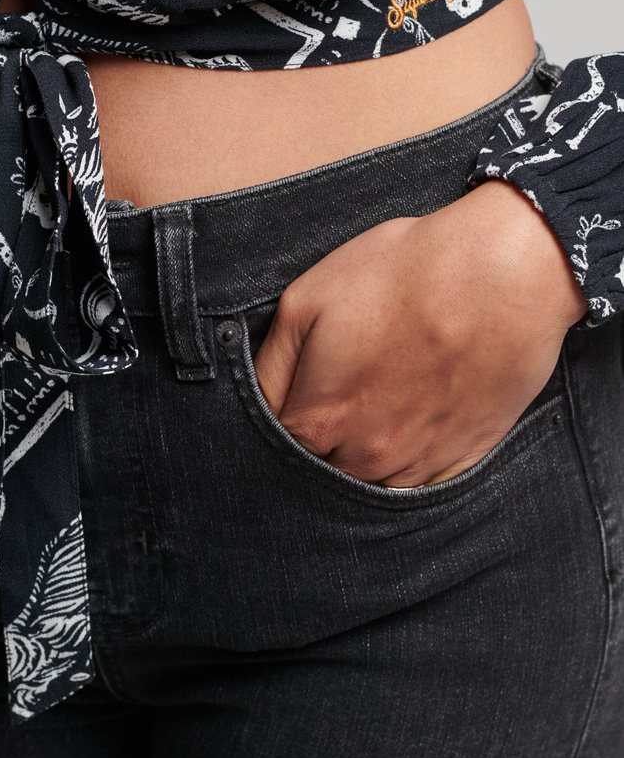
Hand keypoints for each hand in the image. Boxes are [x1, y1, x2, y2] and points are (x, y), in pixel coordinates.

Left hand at [252, 178, 587, 488]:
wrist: (503, 270)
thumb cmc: (401, 274)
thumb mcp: (306, 300)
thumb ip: (269, 366)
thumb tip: (254, 405)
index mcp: (318, 421)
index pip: (275, 450)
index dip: (278, 427)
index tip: (291, 403)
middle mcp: (365, 455)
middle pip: (322, 474)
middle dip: (318, 448)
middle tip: (335, 403)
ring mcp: (419, 462)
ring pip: (370, 486)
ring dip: (361, 461)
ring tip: (373, 414)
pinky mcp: (464, 456)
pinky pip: (422, 487)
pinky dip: (408, 469)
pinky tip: (411, 432)